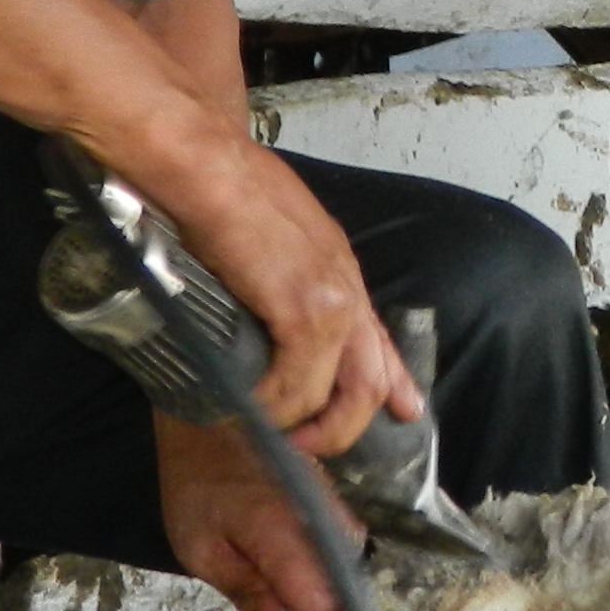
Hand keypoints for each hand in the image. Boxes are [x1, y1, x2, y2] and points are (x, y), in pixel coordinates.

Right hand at [138, 141, 417, 456]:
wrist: (204, 164)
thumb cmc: (221, 185)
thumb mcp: (269, 229)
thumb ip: (280, 266)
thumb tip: (258, 288)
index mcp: (338, 268)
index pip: (377, 338)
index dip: (393, 380)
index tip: (406, 410)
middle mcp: (345, 288)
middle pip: (370, 379)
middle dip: (346, 425)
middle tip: (313, 446)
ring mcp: (330, 301)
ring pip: (336, 393)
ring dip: (303, 424)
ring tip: (272, 434)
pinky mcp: (303, 311)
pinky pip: (296, 384)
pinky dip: (272, 407)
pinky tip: (250, 410)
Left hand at [156, 414, 339, 610]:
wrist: (210, 421)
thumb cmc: (195, 487)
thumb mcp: (201, 551)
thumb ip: (245, 596)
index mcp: (284, 535)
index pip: (324, 607)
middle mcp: (323, 520)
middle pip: (343, 590)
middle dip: (310, 602)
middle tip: (267, 586)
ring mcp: (335, 505)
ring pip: (348, 567)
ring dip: (317, 579)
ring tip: (274, 563)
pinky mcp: (337, 496)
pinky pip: (345, 543)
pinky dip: (322, 557)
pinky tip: (289, 546)